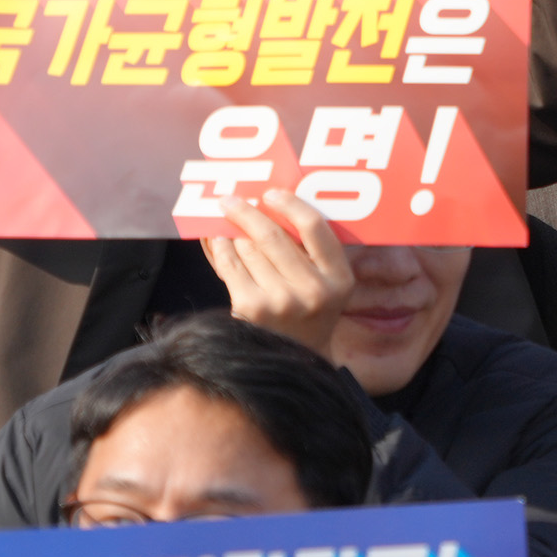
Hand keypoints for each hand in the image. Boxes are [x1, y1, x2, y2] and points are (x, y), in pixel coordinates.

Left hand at [206, 189, 352, 360]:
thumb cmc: (307, 314)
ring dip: (233, 233)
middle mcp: (314, 290)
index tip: (272, 194)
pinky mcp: (252, 308)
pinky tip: (216, 241)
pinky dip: (221, 249)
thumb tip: (273, 206)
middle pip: (275, 235)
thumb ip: (311, 253)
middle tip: (231, 200)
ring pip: (248, 249)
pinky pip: (231, 266)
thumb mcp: (327, 286)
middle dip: (248, 212)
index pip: (316, 228)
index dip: (291, 205)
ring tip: (224, 225)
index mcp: (340, 279)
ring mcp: (281, 301)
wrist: (292, 362)